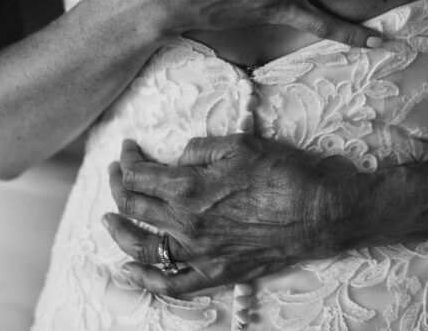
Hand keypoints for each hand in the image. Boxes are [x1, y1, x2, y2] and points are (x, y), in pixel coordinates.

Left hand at [104, 136, 347, 295]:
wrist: (319, 212)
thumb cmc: (284, 173)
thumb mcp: (240, 144)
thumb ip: (200, 148)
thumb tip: (179, 157)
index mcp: (188, 187)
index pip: (139, 175)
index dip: (127, 160)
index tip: (128, 149)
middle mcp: (186, 223)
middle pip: (134, 207)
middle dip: (118, 185)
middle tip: (117, 173)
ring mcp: (199, 252)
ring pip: (142, 246)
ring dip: (118, 231)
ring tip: (108, 218)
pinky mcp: (216, 272)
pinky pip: (172, 282)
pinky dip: (146, 279)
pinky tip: (129, 270)